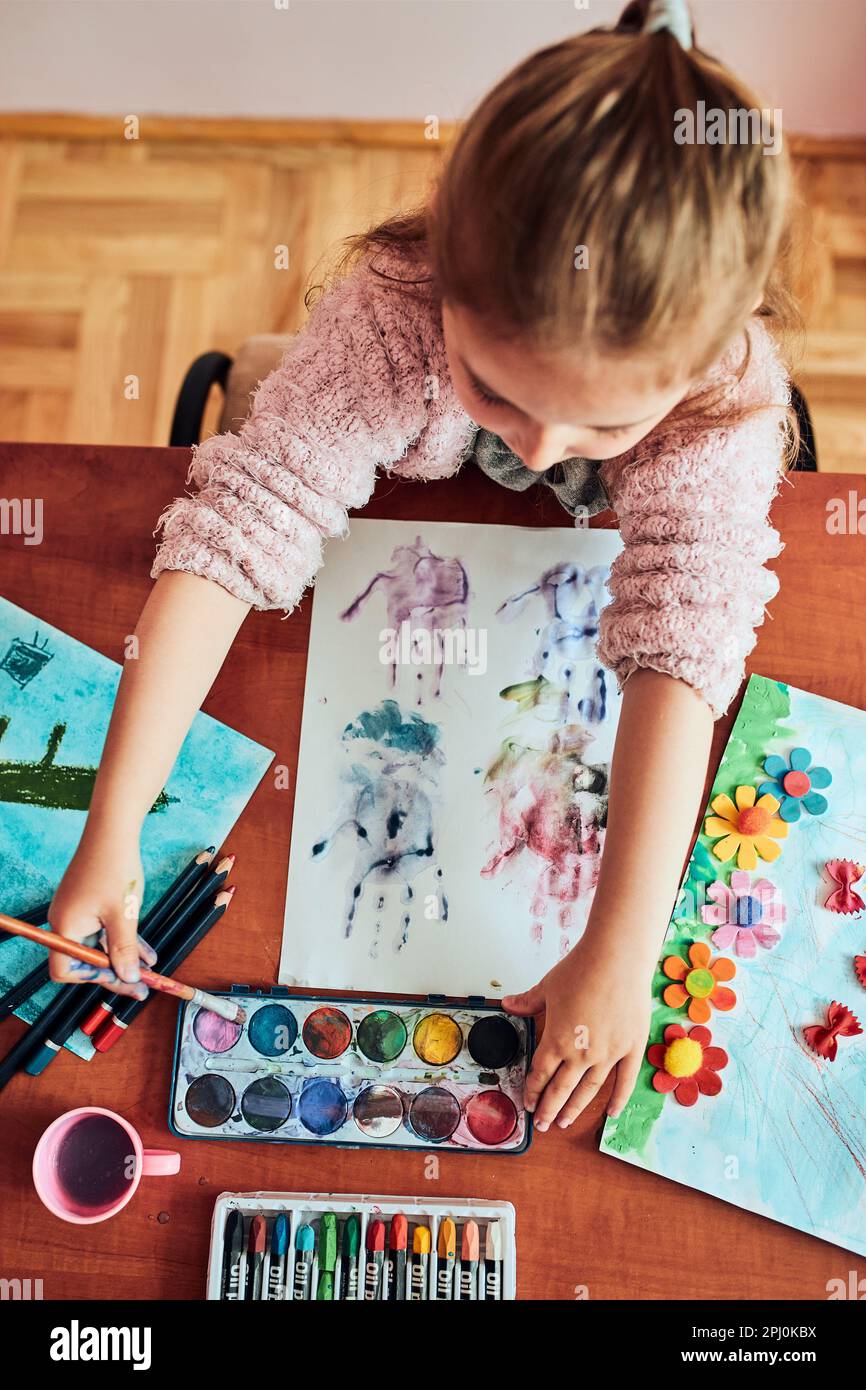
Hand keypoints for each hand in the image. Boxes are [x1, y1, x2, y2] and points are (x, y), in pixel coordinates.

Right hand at [48, 826, 154, 999]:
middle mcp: (65, 921)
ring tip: (149, 970)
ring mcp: (76, 911)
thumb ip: (124, 950)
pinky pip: (104, 930)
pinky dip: (123, 939)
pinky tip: (147, 951)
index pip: (67, 970)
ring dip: (123, 956)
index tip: (123, 980)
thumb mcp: (123, 915)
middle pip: (85, 960)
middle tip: (142, 986)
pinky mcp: (88, 903)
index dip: (95, 979)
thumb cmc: (115, 868)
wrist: (113, 829)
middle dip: (115, 972)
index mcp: (65, 927)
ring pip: (99, 945)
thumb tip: (128, 978)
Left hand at [503, 938, 650, 1130]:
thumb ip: (527, 1002)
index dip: (532, 1091)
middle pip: (561, 1089)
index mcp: (557, 1040)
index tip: (528, 1102)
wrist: (616, 958)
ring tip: (565, 1122)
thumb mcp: (547, 987)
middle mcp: (582, 1054)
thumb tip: (506, 1004)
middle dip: (549, 1109)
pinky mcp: (631, 1048)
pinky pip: (624, 1081)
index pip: (541, 1074)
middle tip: (542, 1125)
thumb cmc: (581, 969)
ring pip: (589, 1090)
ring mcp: (609, 1054)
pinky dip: (618, 1099)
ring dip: (575, 1109)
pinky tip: (610, 1113)